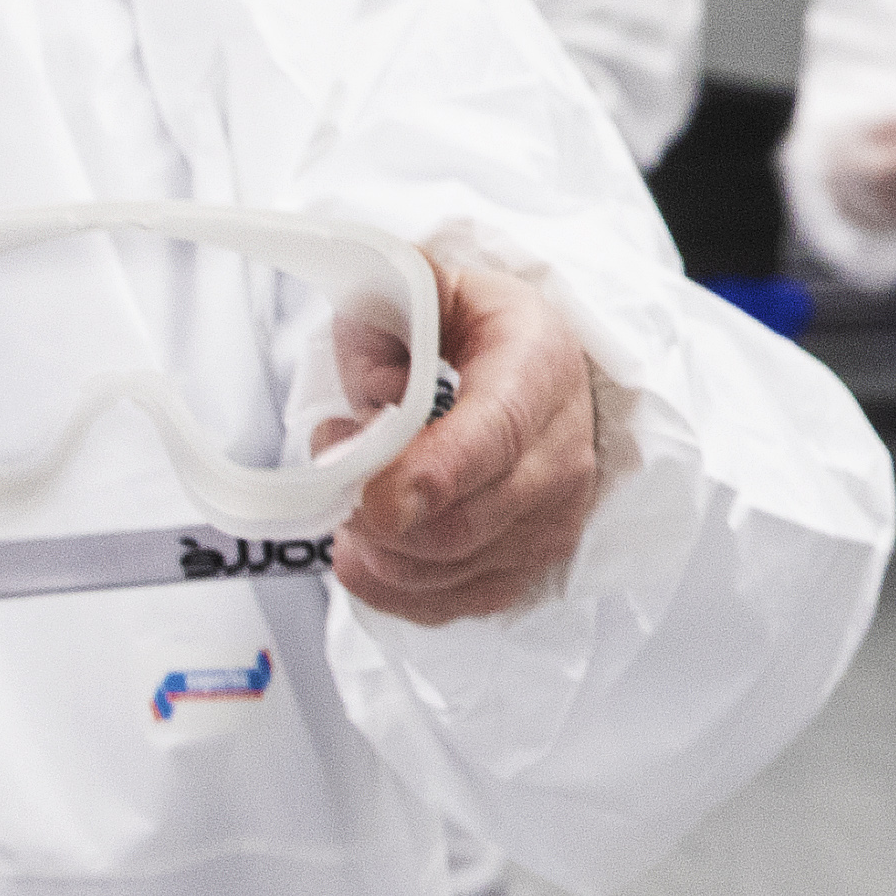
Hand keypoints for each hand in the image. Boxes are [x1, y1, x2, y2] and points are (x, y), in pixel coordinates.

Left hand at [321, 246, 634, 622]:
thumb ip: (387, 315)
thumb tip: (366, 393)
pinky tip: (369, 541)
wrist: (538, 371)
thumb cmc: (476, 333)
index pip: (494, 436)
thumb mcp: (432, 291)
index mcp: (539, 367)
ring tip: (353, 488)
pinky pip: (441, 604)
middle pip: (458, 524)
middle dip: (371, 511)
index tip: (372, 498)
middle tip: (333, 459)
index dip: (430, 475)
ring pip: (439, 570)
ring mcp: (550, 522)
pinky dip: (386, 583)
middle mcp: (561, 455)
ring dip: (371, 543)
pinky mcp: (527, 569)